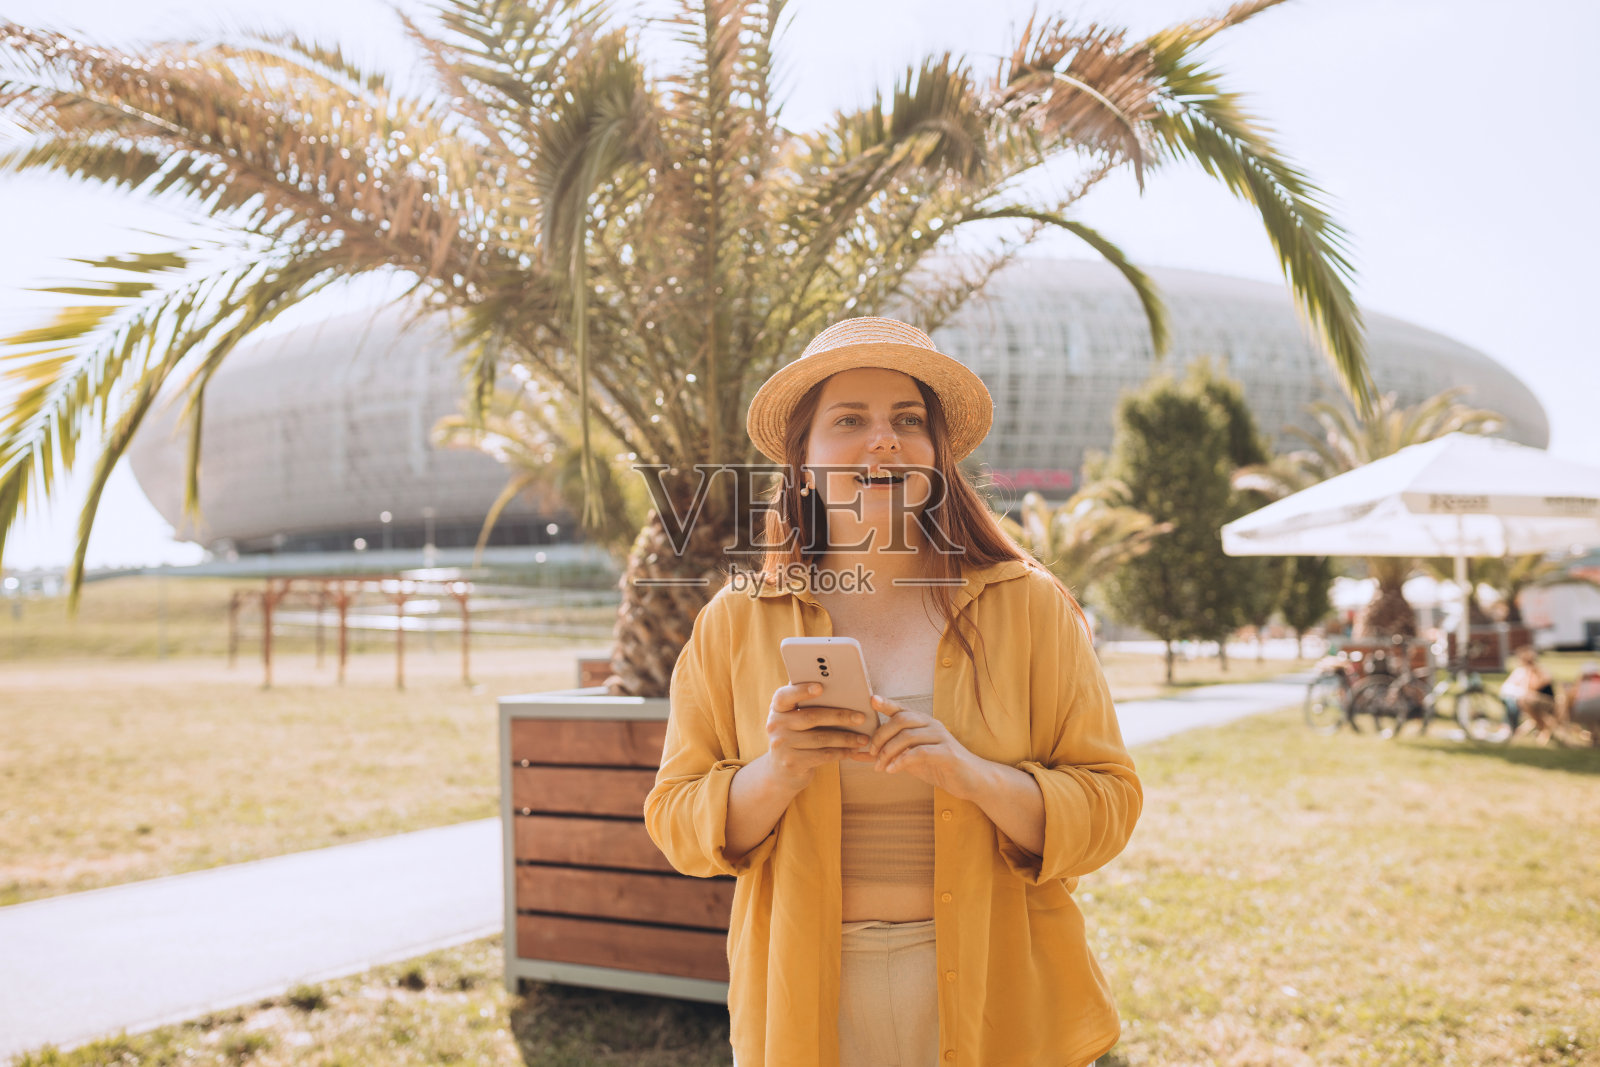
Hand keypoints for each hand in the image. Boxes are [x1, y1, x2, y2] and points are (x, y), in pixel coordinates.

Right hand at [763, 682, 872, 792]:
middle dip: (840, 716)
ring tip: (863, 738)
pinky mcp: (792, 763)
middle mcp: (775, 725)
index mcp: (777, 709)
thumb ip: (805, 705)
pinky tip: (852, 751)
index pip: (785, 696)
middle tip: (861, 717)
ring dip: (846, 738)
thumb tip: (834, 685)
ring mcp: (782, 745)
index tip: (821, 687)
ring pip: (821, 738)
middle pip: (812, 717)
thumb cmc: (795, 738)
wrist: (781, 772)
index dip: (802, 690)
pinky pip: (823, 755)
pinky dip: (841, 752)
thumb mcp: (792, 720)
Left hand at [860, 695, 979, 795]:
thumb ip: (891, 753)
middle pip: (900, 720)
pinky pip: (919, 752)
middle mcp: (932, 725)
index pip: (902, 709)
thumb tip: (863, 754)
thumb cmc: (940, 767)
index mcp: (924, 723)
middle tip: (871, 754)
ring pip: (907, 736)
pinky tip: (892, 770)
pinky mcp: (947, 753)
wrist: (973, 781)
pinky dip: (902, 761)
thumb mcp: (912, 759)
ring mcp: (941, 737)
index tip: (871, 700)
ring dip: (888, 752)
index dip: (886, 703)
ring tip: (880, 767)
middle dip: (881, 736)